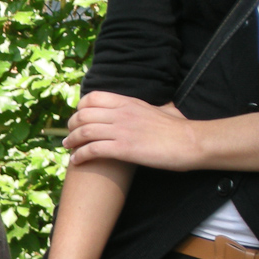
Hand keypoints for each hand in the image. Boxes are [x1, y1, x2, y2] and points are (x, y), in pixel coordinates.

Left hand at [64, 92, 195, 170]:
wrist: (190, 142)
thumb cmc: (180, 129)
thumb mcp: (164, 110)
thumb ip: (154, 107)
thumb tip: (162, 107)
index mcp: (129, 102)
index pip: (93, 97)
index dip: (80, 108)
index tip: (78, 118)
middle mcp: (122, 113)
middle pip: (84, 115)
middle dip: (72, 126)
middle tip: (69, 135)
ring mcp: (122, 130)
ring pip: (85, 131)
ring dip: (71, 140)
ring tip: (68, 147)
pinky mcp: (123, 148)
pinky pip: (92, 149)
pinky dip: (80, 155)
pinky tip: (76, 161)